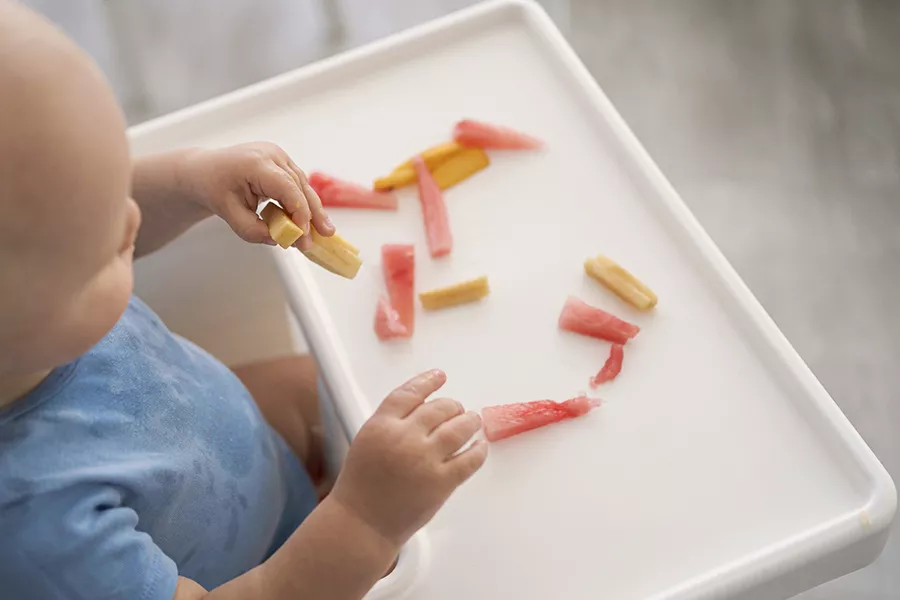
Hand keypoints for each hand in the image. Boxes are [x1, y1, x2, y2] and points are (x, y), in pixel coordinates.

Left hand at [180, 142, 332, 249]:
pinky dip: (303, 202)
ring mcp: (278, 156)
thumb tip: (278, 240)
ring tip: (322, 230)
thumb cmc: (213, 187)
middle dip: (313, 213)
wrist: (204, 170)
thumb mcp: (228, 213)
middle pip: (300, 186)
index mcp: (255, 163)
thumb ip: (252, 230)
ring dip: (312, 209)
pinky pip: (297, 183)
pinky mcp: (282, 162)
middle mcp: (271, 155)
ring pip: (302, 185)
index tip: (304, 235)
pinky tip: (309, 220)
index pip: (286, 188)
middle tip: (326, 234)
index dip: (299, 212)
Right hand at [329, 370, 487, 547]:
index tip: (439, 376)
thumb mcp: (367, 441)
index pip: (410, 393)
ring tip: (473, 421)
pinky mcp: (442, 482)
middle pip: (439, 408)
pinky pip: (470, 458)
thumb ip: (391, 422)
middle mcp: (404, 438)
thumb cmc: (362, 484)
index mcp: (381, 426)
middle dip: (452, 406)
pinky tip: (480, 445)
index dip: (427, 382)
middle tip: (458, 409)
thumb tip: (425, 406)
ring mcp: (425, 460)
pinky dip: (478, 449)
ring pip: (459, 428)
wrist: (363, 523)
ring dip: (470, 422)